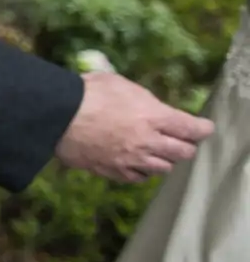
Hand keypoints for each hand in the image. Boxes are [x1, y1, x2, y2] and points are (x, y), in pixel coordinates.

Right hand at [56, 70, 212, 182]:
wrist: (57, 116)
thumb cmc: (87, 92)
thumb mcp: (119, 83)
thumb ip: (141, 98)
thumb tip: (149, 106)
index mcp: (154, 116)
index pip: (193, 129)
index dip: (203, 129)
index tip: (204, 128)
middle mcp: (148, 142)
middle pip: (184, 153)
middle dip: (185, 146)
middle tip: (180, 140)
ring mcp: (132, 160)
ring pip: (163, 169)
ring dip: (164, 160)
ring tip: (156, 152)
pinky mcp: (114, 172)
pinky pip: (138, 178)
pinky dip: (141, 172)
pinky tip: (135, 164)